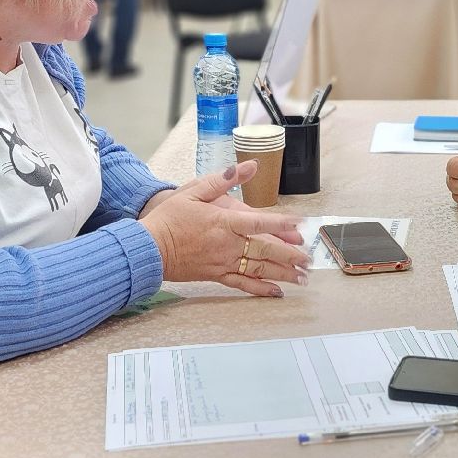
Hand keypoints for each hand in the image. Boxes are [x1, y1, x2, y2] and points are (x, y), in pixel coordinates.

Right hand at [140, 161, 307, 296]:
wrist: (149, 248)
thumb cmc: (170, 219)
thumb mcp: (194, 191)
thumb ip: (223, 180)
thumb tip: (247, 166)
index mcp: (223, 222)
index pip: (259, 222)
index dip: (282, 223)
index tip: (302, 224)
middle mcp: (227, 244)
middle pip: (265, 250)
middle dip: (290, 255)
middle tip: (308, 259)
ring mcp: (222, 262)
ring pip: (258, 269)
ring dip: (282, 273)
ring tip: (302, 277)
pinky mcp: (215, 275)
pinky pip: (242, 284)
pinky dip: (260, 289)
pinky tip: (276, 292)